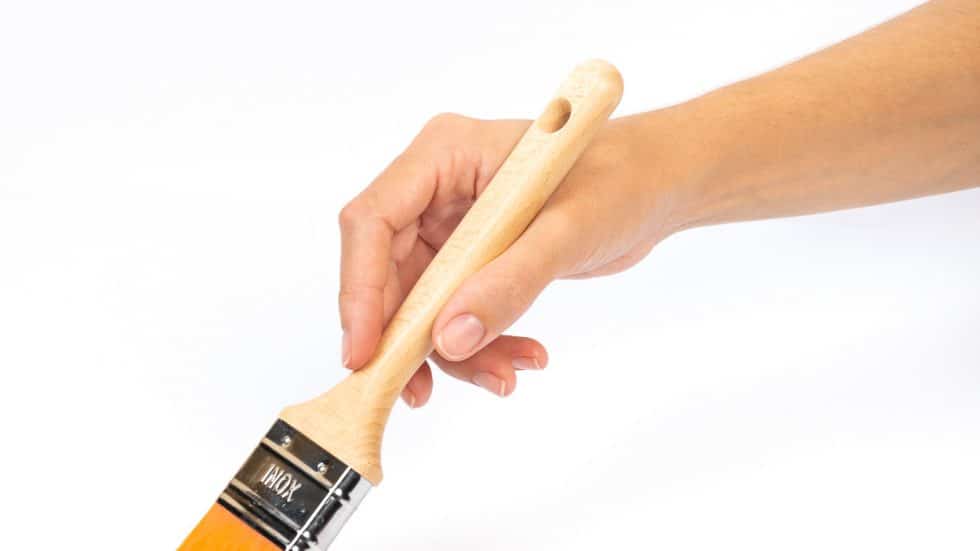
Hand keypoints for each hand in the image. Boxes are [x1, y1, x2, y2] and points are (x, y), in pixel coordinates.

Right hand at [338, 112, 680, 406]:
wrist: (656, 187)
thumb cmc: (619, 181)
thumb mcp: (566, 231)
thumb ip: (508, 283)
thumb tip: (448, 340)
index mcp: (444, 154)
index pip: (371, 220)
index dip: (359, 289)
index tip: (365, 353)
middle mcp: (435, 189)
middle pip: (386, 272)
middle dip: (406, 336)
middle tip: (418, 392)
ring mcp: (451, 226)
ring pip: (420, 304)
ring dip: (453, 352)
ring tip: (506, 376)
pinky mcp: (471, 259)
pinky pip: (453, 313)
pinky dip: (479, 346)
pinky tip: (520, 359)